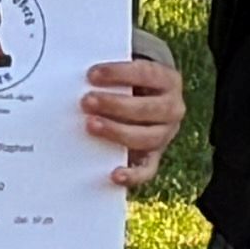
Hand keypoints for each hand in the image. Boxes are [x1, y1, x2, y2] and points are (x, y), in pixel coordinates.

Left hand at [79, 48, 183, 170]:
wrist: (143, 105)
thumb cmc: (127, 85)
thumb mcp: (124, 75)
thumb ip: (108, 76)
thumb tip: (77, 77)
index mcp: (168, 80)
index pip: (146, 73)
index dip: (119, 73)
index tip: (92, 74)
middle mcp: (172, 108)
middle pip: (147, 108)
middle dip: (114, 104)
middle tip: (86, 101)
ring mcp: (164, 135)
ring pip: (146, 137)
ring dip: (117, 132)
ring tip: (90, 125)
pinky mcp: (153, 158)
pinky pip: (147, 170)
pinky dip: (132, 175)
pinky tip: (114, 174)